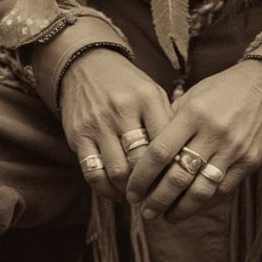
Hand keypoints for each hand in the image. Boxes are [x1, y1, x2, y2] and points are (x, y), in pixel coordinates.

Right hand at [57, 48, 172, 201]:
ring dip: (129, 190)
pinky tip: (116, 191)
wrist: (86, 65)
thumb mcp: (152, 92)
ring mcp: (98, 123)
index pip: (165, 141)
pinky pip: (93, 172)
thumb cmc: (127, 85)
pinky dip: (106, 189)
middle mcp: (122, 109)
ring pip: (118, 171)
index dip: (173, 167)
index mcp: (146, 98)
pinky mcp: (78, 136)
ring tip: (138, 196)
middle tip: (158, 196)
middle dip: (151, 184)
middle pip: (142, 160)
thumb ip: (167, 121)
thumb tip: (183, 158)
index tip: (176, 181)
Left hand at [126, 60, 261, 221]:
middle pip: (178, 177)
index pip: (160, 152)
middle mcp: (213, 133)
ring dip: (180, 210)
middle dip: (157, 200)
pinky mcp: (249, 162)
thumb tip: (144, 153)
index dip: (142, 177)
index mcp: (193, 113)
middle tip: (144, 211)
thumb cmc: (220, 90)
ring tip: (166, 216)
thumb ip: (170, 122)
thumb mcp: (191, 96)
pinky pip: (222, 191)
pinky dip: (204, 203)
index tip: (132, 191)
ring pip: (201, 191)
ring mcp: (233, 149)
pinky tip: (191, 207)